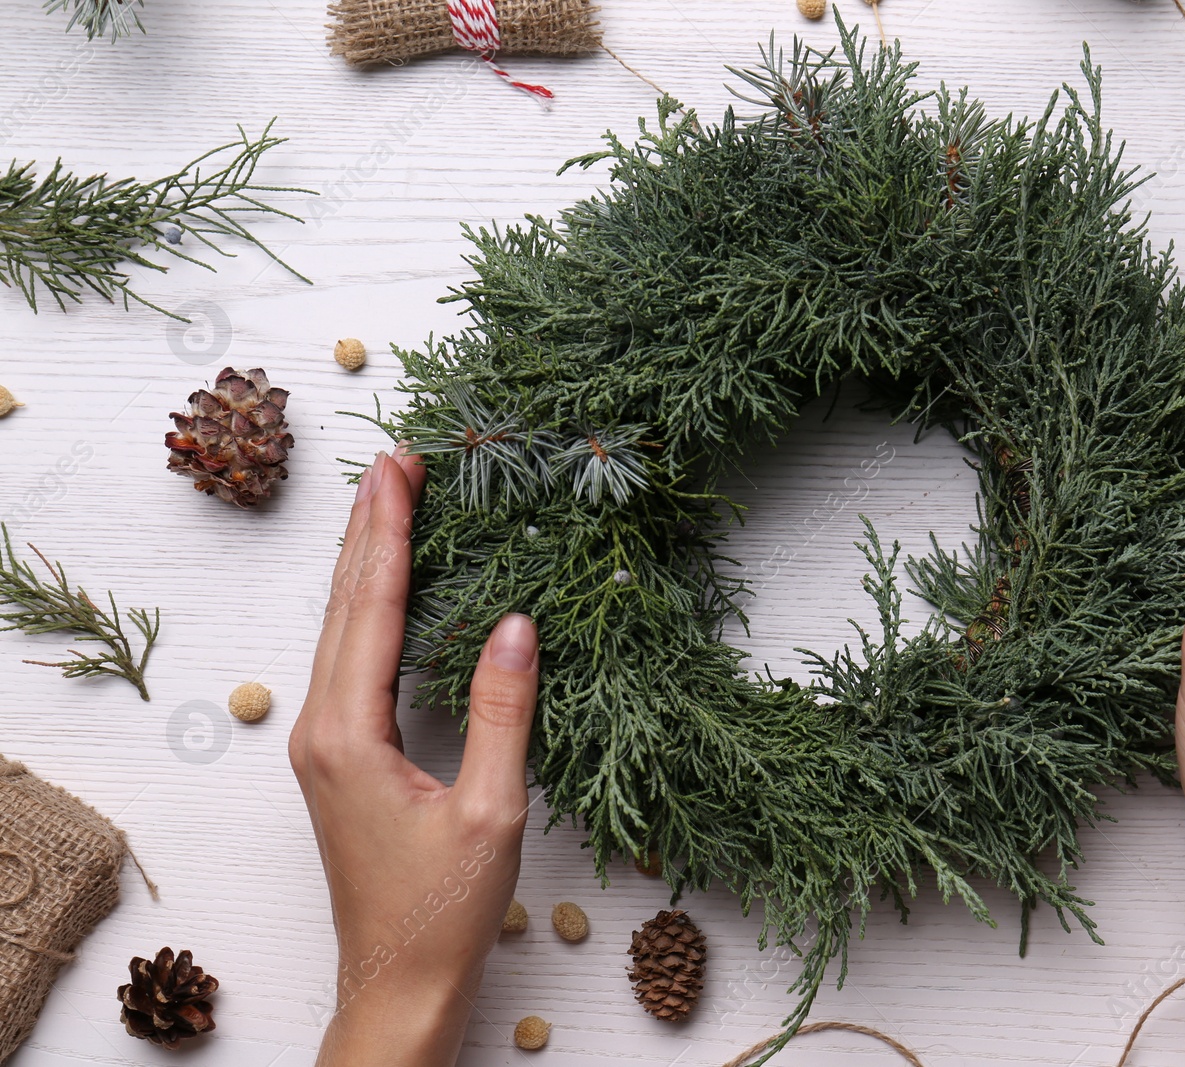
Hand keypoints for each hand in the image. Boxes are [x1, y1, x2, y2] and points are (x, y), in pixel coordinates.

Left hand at [289, 450, 540, 1066]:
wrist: (399, 983)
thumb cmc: (443, 911)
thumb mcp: (491, 810)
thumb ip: (502, 711)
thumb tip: (515, 623)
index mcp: (349, 735)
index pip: (374, 608)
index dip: (390, 532)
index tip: (401, 469)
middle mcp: (322, 730)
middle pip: (346, 605)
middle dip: (369, 528)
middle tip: (393, 461)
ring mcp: (324, 744)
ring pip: (343, 630)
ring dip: (367, 563)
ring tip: (387, 502)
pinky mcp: (339, 758)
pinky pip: (351, 661)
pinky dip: (371, 609)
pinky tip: (387, 590)